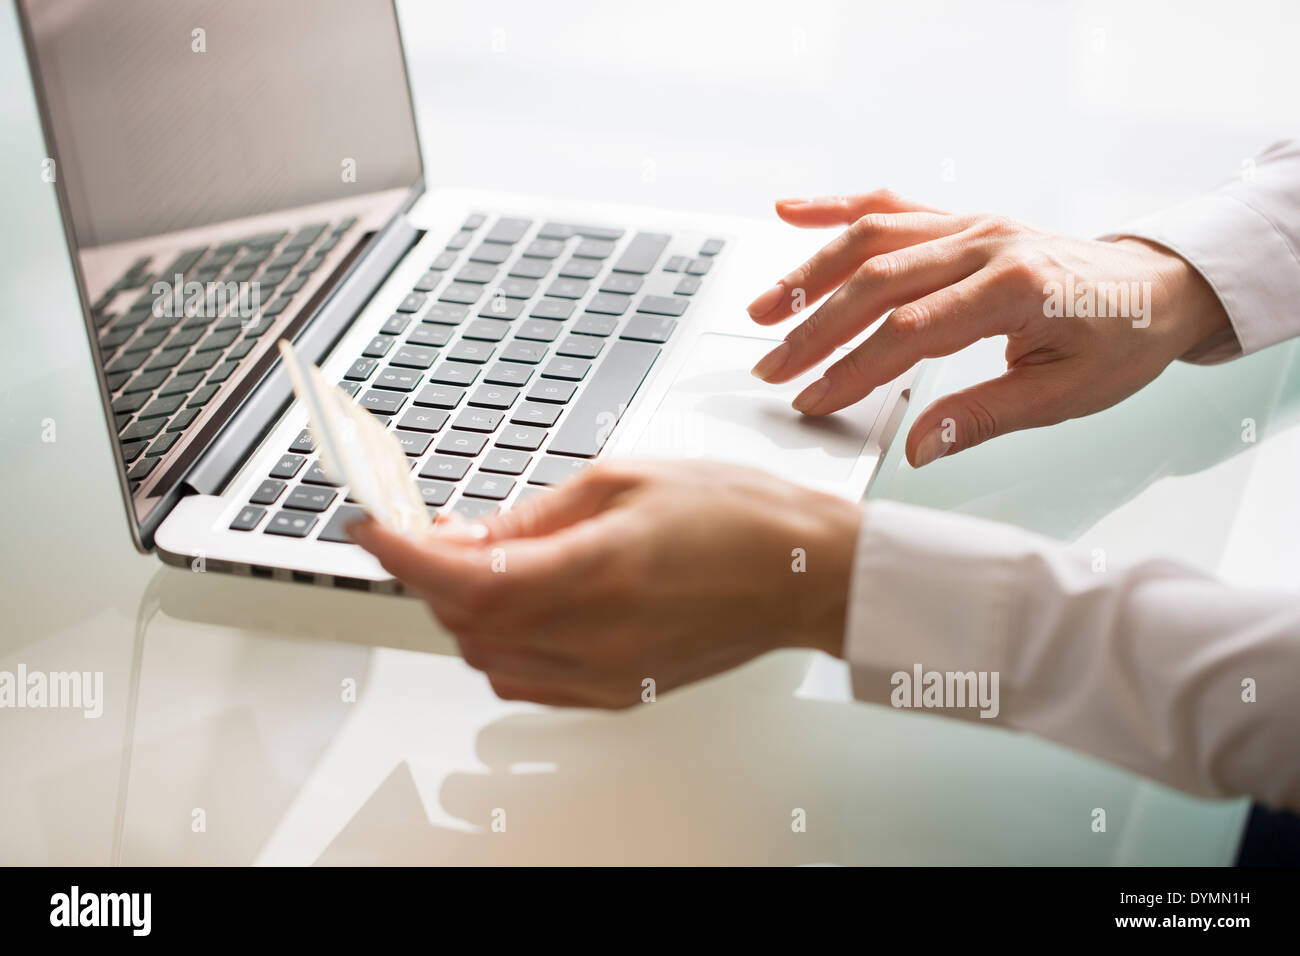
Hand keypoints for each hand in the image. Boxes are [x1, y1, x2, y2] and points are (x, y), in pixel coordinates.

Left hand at [348, 460, 860, 706]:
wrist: (804, 572)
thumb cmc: (737, 515)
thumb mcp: (625, 481)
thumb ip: (535, 515)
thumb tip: (466, 533)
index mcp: (601, 572)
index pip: (466, 579)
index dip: (403, 554)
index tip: (370, 526)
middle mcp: (599, 636)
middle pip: (466, 622)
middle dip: (429, 574)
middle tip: (426, 527)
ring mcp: (608, 675)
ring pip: (487, 657)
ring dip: (462, 609)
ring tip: (477, 558)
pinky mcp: (619, 694)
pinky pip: (526, 680)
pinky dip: (499, 643)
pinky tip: (517, 602)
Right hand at [747, 190, 1230, 465]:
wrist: (1159, 286)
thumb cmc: (1121, 338)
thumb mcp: (1065, 395)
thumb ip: (984, 417)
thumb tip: (919, 446)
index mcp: (1014, 286)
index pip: (910, 331)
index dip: (854, 369)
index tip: (815, 400)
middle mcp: (985, 242)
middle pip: (877, 281)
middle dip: (814, 329)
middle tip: (773, 369)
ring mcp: (970, 224)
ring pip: (872, 238)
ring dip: (810, 273)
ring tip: (764, 309)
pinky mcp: (962, 219)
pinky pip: (892, 205)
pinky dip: (837, 207)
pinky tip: (792, 212)